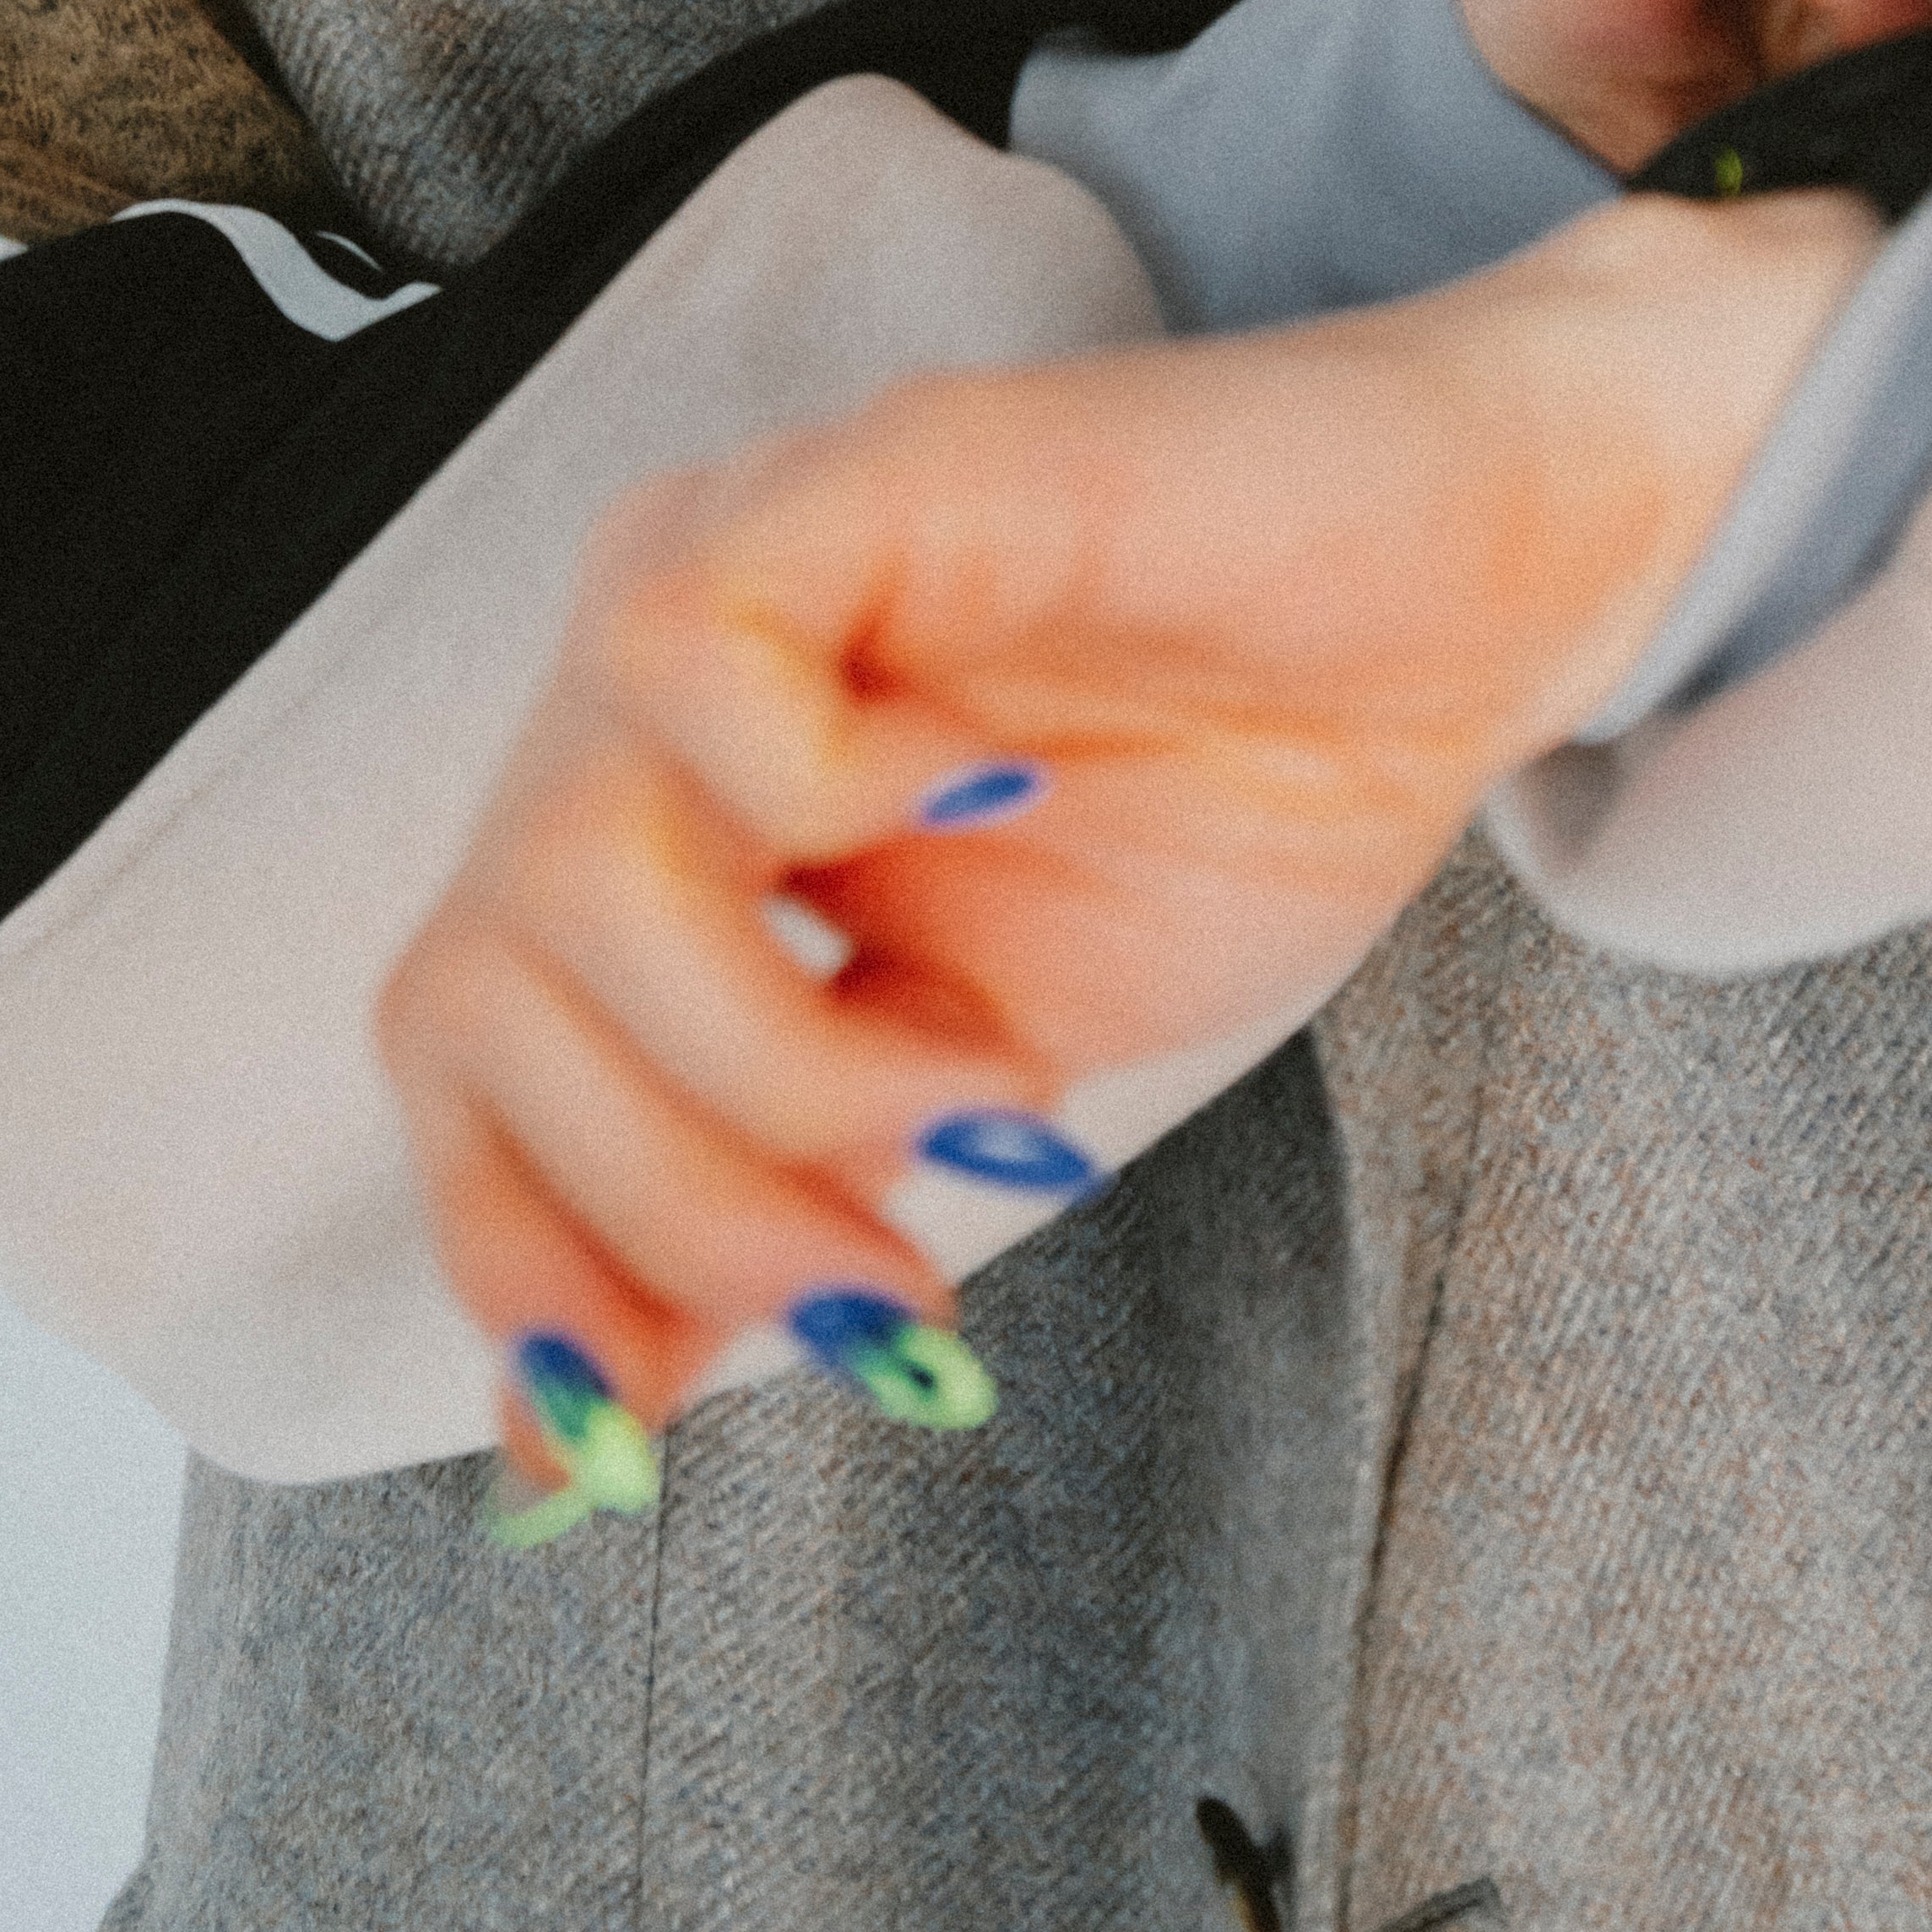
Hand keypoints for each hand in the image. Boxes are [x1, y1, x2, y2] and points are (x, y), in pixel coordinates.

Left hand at [375, 187, 1874, 1438]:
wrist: (1474, 598)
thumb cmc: (1243, 802)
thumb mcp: (977, 1082)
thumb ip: (781, 1215)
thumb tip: (573, 1458)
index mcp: (656, 821)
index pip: (457, 1058)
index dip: (517, 1263)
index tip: (649, 1447)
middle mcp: (644, 694)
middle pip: (475, 998)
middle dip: (676, 1212)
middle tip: (901, 1284)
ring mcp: (733, 564)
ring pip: (559, 872)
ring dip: (772, 1062)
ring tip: (987, 1083)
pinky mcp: (847, 472)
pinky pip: (682, 649)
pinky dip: (816, 790)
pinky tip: (986, 795)